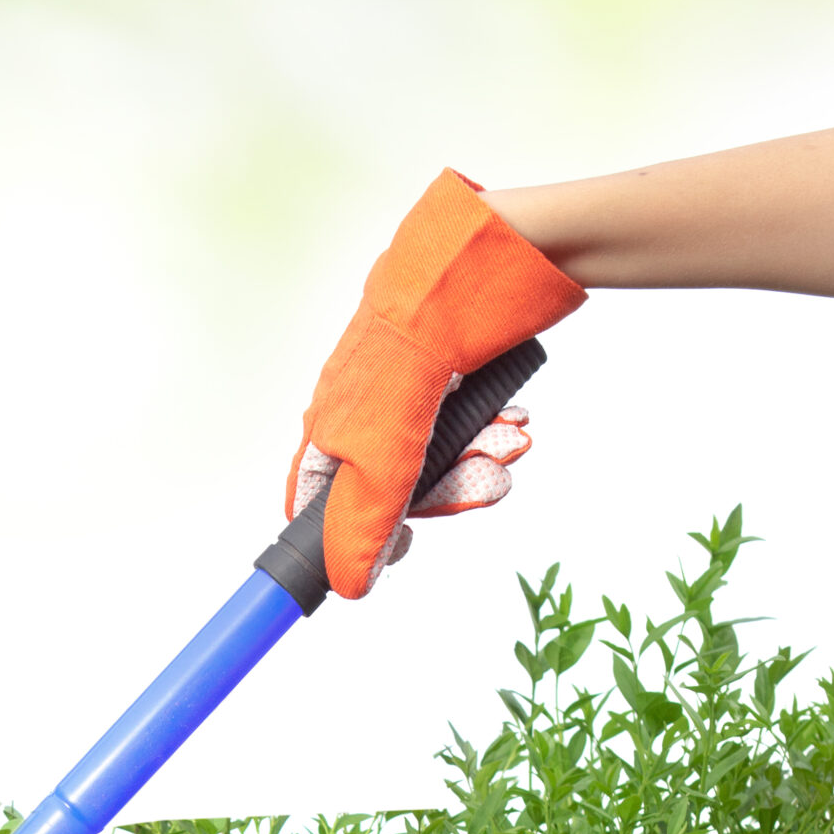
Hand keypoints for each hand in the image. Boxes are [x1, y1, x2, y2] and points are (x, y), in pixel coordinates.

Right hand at [287, 169, 584, 600]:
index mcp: (329, 424)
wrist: (496, 247)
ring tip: (510, 449)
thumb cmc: (423, 333)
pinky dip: (489, 428)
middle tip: (487, 487)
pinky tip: (512, 423)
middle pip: (392, 485)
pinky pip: (463, 420)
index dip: (355, 538)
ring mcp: (403, 388)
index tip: (398, 551)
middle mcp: (360, 407)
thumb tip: (348, 586)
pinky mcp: (445, 368)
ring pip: (435, 454)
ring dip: (477, 461)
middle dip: (445, 492)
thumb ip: (367, 519)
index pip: (322, 506)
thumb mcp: (388, 447)